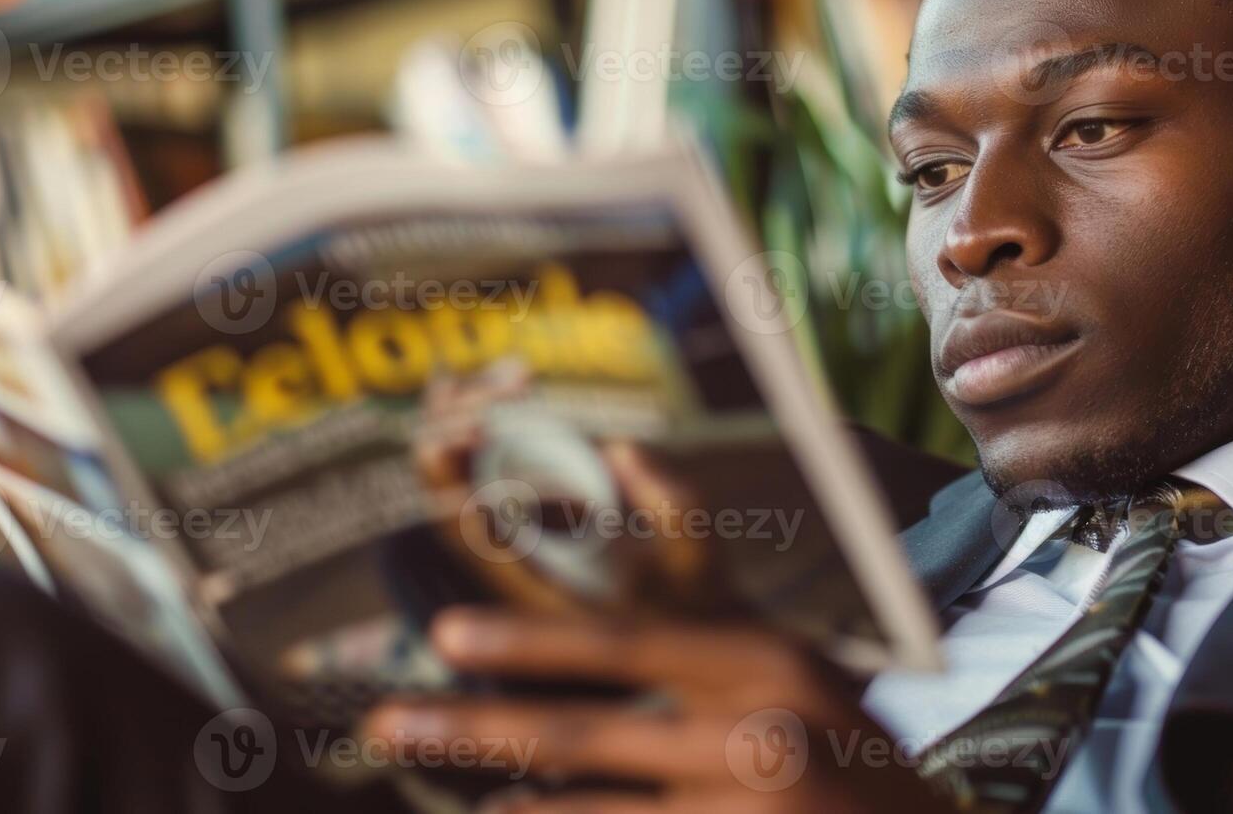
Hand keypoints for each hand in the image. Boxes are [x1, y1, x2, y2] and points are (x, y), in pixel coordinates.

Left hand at [362, 608, 950, 812]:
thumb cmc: (844, 742)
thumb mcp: (787, 653)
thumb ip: (701, 572)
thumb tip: (627, 454)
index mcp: (764, 665)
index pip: (627, 645)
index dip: (527, 640)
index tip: (444, 633)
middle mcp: (754, 740)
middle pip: (585, 735)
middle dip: (474, 730)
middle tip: (388, 722)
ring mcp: (745, 813)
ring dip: (512, 808)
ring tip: (458, 795)